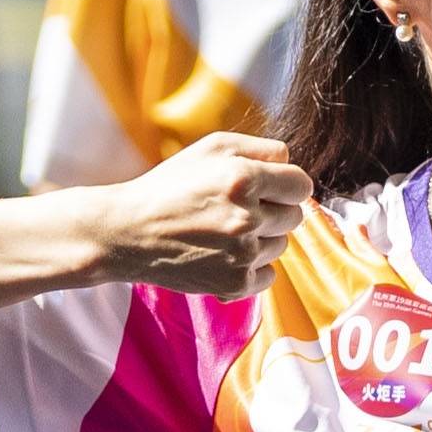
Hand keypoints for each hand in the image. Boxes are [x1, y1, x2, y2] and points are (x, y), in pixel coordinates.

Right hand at [82, 131, 315, 293]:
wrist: (129, 233)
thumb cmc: (170, 186)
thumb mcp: (210, 148)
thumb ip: (259, 148)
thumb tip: (290, 163)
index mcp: (244, 178)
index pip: (302, 185)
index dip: (287, 185)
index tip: (271, 188)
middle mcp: (247, 218)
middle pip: (295, 216)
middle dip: (274, 210)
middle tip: (240, 209)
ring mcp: (242, 254)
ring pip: (281, 245)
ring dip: (261, 238)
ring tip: (225, 231)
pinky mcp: (235, 283)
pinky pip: (269, 275)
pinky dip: (252, 267)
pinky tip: (225, 255)